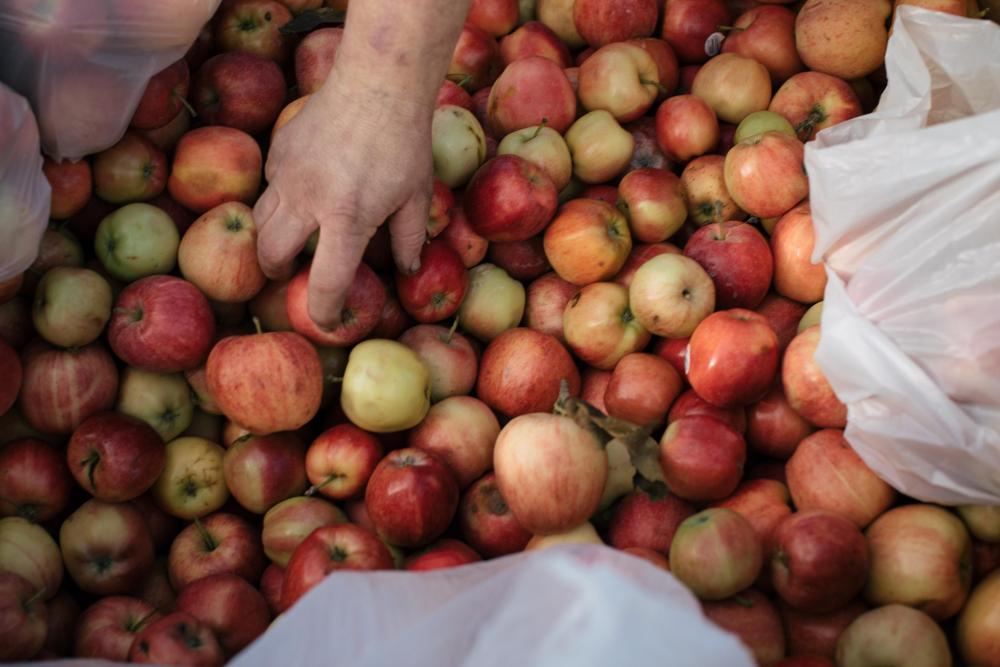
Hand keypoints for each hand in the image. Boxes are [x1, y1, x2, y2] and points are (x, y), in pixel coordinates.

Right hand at [253, 75, 432, 328]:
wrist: (377, 82)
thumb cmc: (405, 143)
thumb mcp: (417, 196)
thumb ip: (410, 239)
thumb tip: (405, 271)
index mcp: (347, 218)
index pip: (325, 283)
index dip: (324, 312)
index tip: (328, 321)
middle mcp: (308, 200)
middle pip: (271, 255)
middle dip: (277, 274)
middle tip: (291, 276)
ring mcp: (287, 173)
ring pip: (259, 221)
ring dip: (270, 239)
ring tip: (289, 242)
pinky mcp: (278, 151)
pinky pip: (268, 186)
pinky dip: (279, 199)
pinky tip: (302, 194)